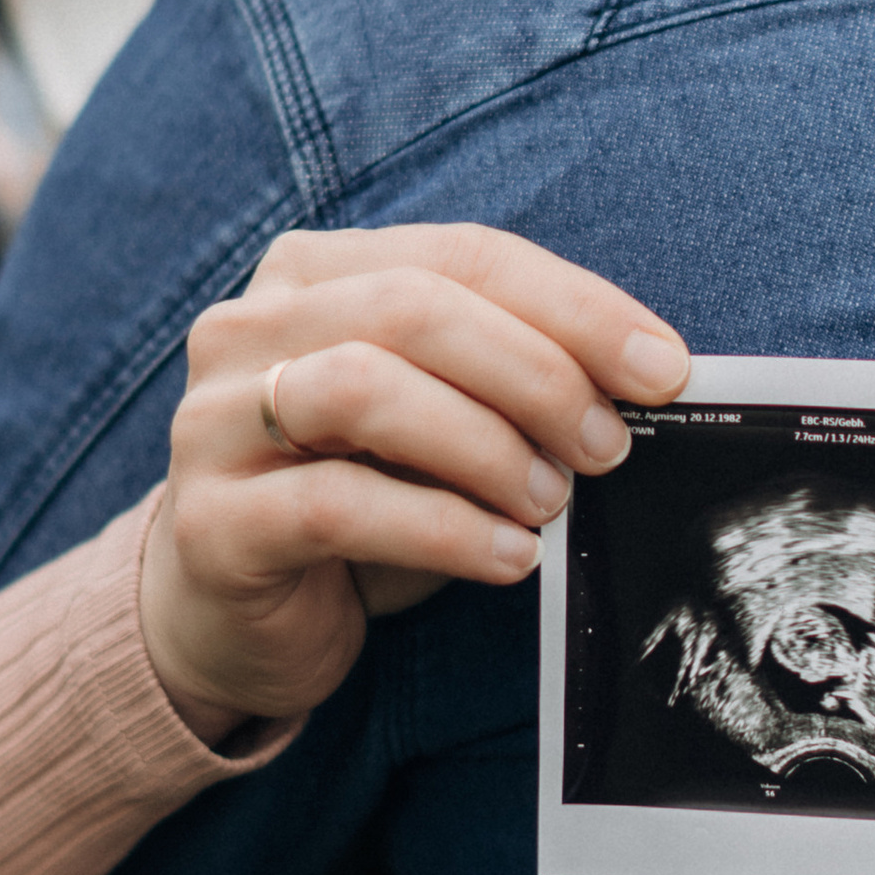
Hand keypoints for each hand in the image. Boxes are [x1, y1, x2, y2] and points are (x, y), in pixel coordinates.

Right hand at [138, 224, 688, 736]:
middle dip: (536, 373)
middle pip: (414, 307)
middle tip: (607, 445)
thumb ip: (505, 383)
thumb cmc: (356, 503)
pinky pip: (339, 505)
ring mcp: (214, 421)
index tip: (663, 368)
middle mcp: (249, 327)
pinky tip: (508, 557)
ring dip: (486, 445)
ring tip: (553, 501)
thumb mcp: (436, 424)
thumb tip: (642, 380)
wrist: (231, 619)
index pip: (462, 254)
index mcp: (312, 273)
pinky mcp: (210, 521)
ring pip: (365, 389)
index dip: (574, 305)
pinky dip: (445, 529)